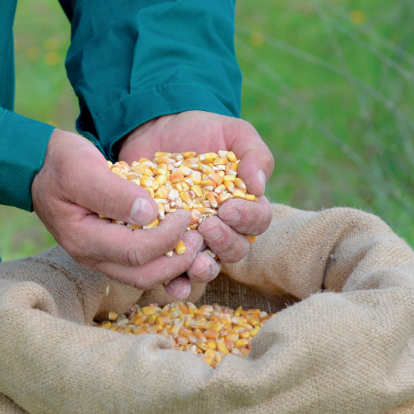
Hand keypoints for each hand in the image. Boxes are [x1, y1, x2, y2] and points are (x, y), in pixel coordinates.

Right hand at [31, 129, 206, 288]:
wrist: (41, 166)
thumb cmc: (61, 163)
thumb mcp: (82, 168)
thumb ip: (113, 192)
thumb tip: (149, 214)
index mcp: (83, 239)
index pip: (135, 252)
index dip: (167, 238)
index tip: (185, 215)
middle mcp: (92, 257)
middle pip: (143, 276)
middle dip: (178, 261)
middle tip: (201, 237)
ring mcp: (100, 258)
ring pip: (144, 277)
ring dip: (176, 266)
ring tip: (197, 243)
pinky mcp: (110, 251)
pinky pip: (141, 266)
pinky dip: (166, 260)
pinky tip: (183, 244)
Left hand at [118, 111, 273, 298]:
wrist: (154, 129)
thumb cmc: (200, 131)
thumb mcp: (231, 132)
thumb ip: (253, 154)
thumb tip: (260, 185)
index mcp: (243, 204)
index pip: (258, 221)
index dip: (247, 219)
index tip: (228, 208)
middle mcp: (222, 227)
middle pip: (235, 250)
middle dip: (225, 244)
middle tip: (207, 226)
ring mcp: (194, 238)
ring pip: (209, 267)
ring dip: (204, 270)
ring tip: (195, 263)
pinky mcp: (165, 245)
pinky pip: (174, 273)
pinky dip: (176, 283)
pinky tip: (172, 284)